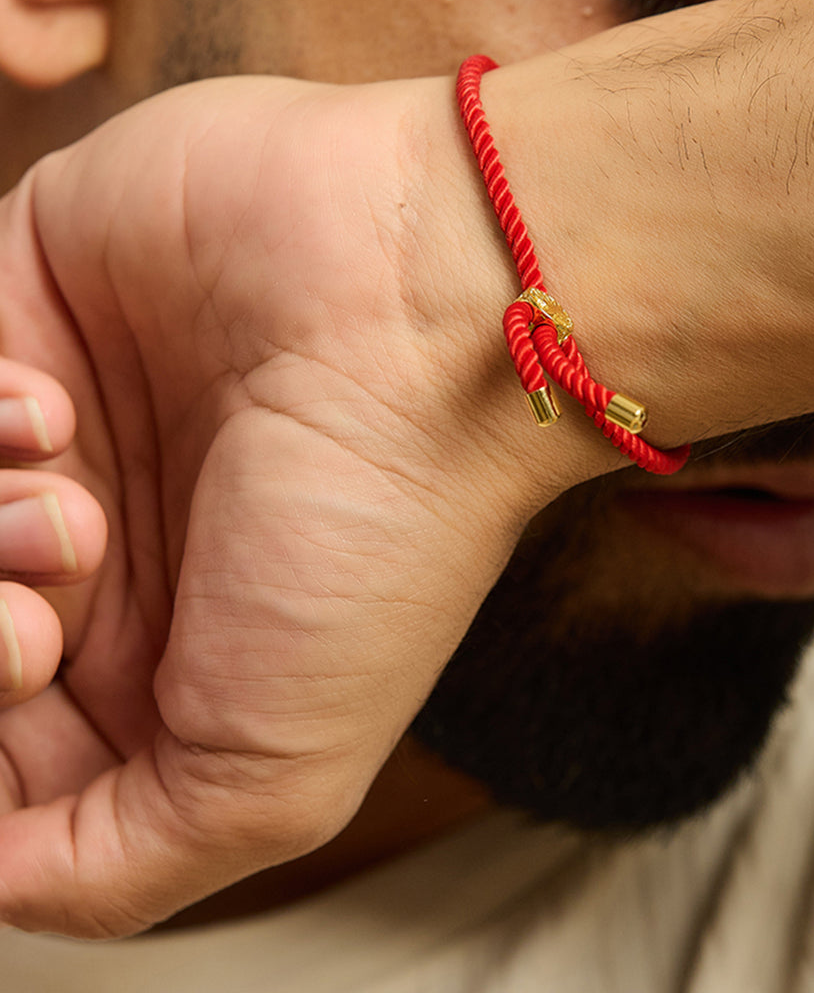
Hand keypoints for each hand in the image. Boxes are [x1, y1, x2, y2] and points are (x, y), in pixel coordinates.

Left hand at [0, 76, 605, 935]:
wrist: (411, 318)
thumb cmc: (374, 533)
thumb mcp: (271, 780)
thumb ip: (109, 869)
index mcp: (158, 671)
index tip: (37, 692)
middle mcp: (104, 557)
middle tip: (36, 628)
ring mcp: (62, 433)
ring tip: (76, 513)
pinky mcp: (25, 308)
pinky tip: (58, 408)